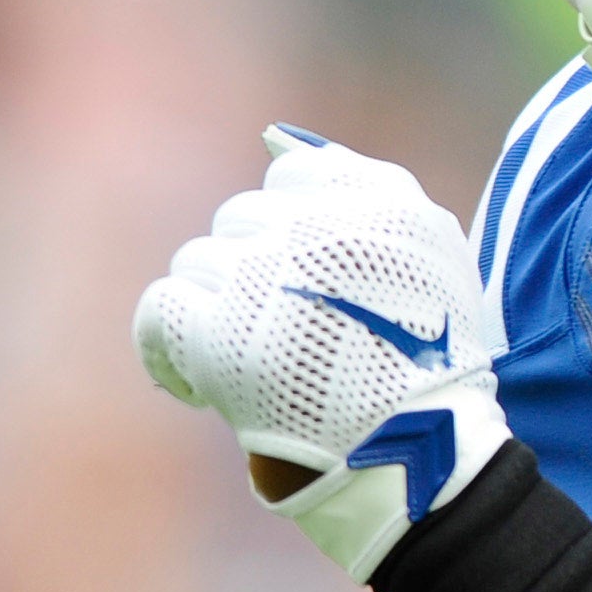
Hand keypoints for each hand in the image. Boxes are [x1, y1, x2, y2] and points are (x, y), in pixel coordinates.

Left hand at [134, 126, 509, 580]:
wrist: (411, 455)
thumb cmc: (424, 360)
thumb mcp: (429, 254)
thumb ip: (363, 184)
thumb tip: (271, 136)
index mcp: (374, 201)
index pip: (292, 175)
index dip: (294, 228)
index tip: (311, 281)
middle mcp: (315, 228)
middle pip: (241, 218)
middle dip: (256, 272)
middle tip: (290, 334)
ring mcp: (261, 278)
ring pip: (200, 261)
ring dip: (219, 310)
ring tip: (257, 363)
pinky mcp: (217, 334)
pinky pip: (162, 307)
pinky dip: (170, 344)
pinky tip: (198, 379)